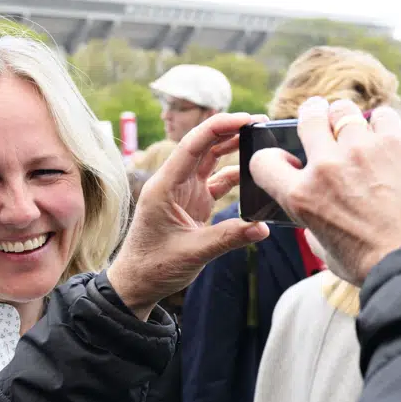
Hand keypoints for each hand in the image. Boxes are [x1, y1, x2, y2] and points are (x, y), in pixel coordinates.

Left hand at [108, 113, 268, 319]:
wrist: (138, 283)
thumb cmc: (154, 266)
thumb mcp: (192, 253)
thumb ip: (228, 238)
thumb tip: (262, 227)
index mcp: (165, 186)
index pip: (193, 145)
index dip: (219, 127)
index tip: (246, 119)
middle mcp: (174, 183)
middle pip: (204, 146)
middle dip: (230, 131)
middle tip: (260, 123)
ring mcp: (185, 192)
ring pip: (211, 160)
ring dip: (233, 149)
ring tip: (260, 141)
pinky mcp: (194, 203)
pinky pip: (217, 181)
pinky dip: (235, 176)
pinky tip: (254, 175)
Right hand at [248, 97, 400, 284]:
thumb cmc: (375, 266)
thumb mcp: (328, 255)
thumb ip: (315, 231)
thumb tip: (315, 222)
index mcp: (302, 197)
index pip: (263, 162)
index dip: (272, 157)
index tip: (287, 158)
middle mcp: (326, 167)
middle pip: (309, 118)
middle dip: (312, 115)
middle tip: (319, 114)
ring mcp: (360, 149)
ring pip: (344, 111)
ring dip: (347, 117)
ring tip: (357, 126)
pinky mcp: (395, 141)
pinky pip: (383, 115)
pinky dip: (383, 124)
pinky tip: (389, 137)